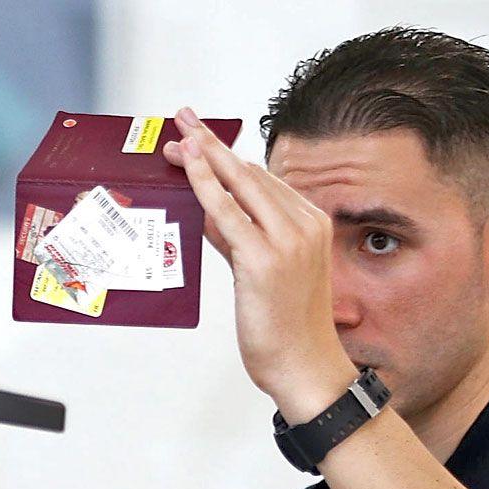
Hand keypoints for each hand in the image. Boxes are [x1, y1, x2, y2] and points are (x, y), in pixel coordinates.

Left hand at [162, 107, 355, 421]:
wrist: (305, 367)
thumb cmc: (287, 328)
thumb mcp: (259, 273)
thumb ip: (236, 239)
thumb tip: (209, 212)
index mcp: (310, 223)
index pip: (262, 179)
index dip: (226, 156)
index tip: (200, 139)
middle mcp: (303, 224)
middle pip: (249, 173)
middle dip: (211, 145)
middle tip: (182, 121)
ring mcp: (287, 239)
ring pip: (239, 184)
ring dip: (205, 156)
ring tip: (177, 137)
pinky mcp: (264, 258)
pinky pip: (227, 211)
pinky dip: (206, 185)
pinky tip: (189, 168)